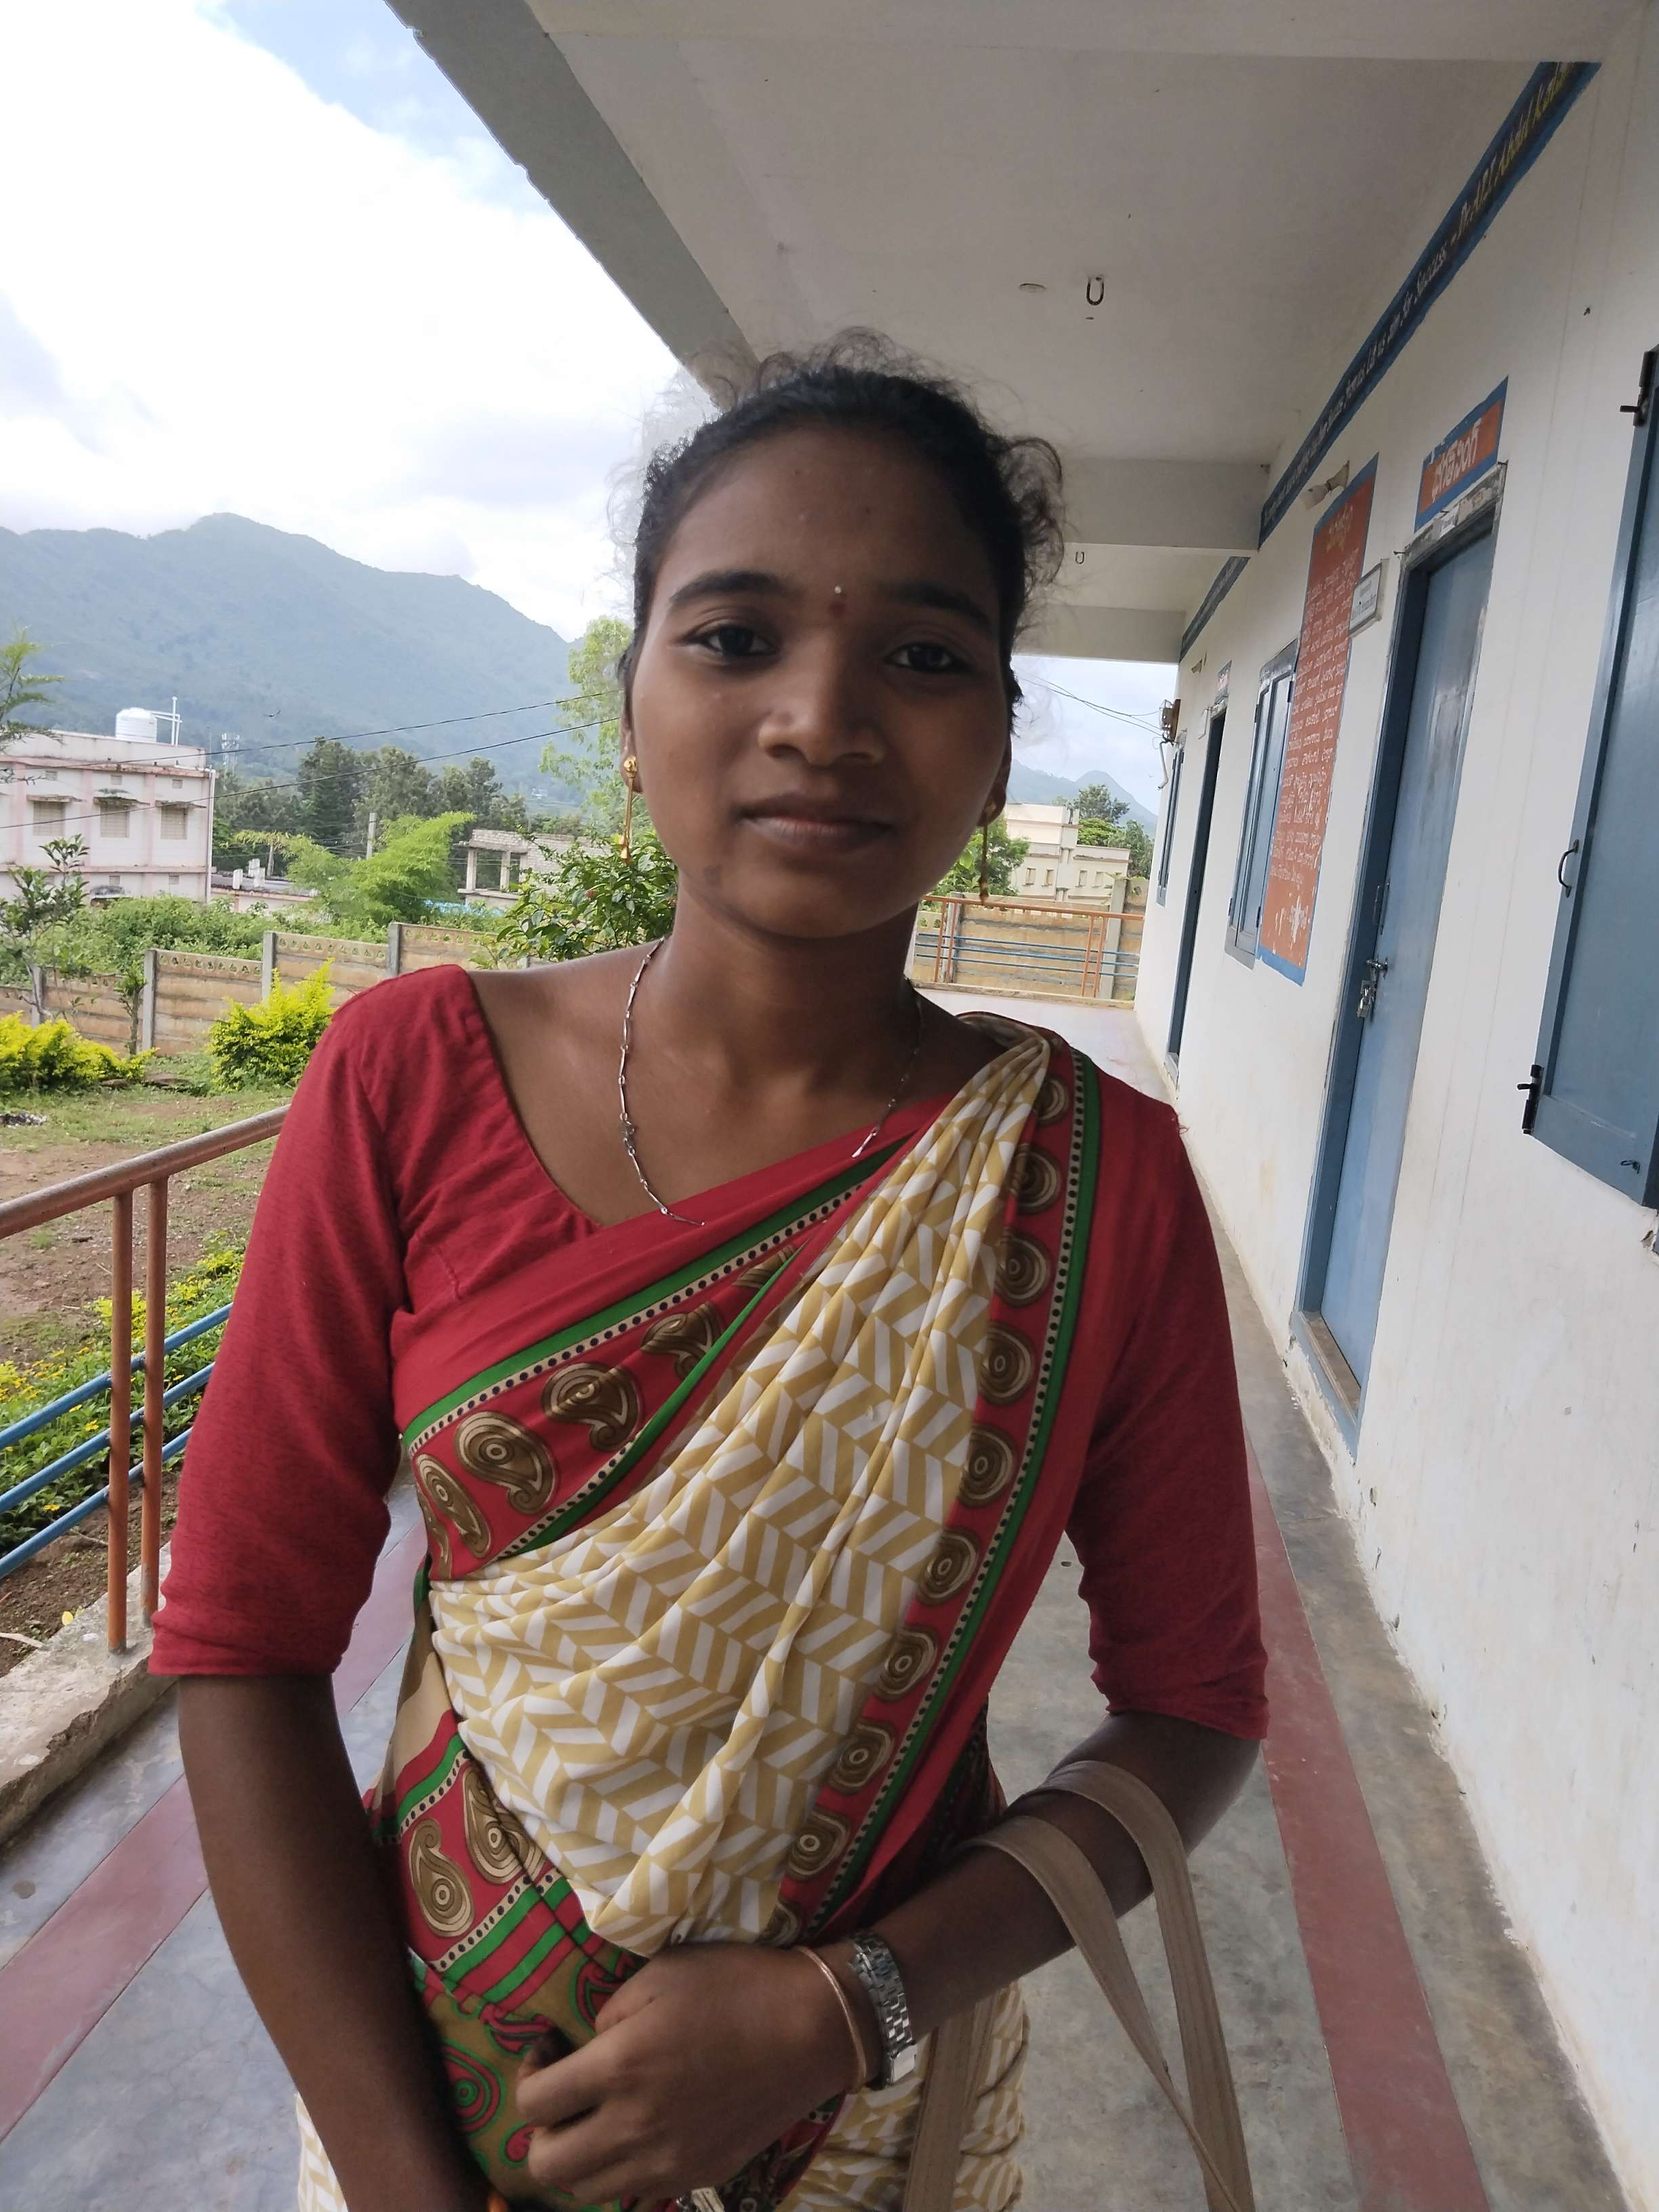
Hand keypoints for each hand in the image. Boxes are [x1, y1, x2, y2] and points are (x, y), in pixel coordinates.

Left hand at [515, 1942, 856, 2204]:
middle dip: (541, 2130)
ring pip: (585, 2192)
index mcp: (619, 2068)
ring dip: (578, 2156)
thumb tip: (586, 2046)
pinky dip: (621, 2168)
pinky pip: (634, 2192)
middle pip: (545, 2167)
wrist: (811, 2028)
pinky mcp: (696, 2176)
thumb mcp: (661, 1973)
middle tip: (565, 2094)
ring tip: (600, 2116)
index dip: (527, 2074)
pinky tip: (643, 2128)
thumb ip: (608, 2013)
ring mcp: (666, 2162)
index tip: (549, 2050)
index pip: (532, 2104)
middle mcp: (634, 2128)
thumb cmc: (734, 1986)